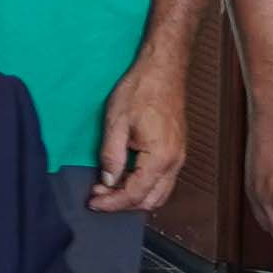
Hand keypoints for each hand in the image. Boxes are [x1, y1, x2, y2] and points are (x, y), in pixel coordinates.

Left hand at [83, 48, 191, 213]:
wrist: (163, 70)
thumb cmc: (141, 90)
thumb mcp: (116, 123)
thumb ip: (111, 156)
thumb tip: (108, 181)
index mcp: (160, 157)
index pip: (135, 194)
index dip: (112, 203)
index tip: (93, 203)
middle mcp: (175, 162)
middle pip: (150, 200)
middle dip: (123, 203)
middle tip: (98, 194)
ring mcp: (179, 157)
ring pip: (159, 193)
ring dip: (134, 196)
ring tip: (108, 186)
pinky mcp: (177, 151)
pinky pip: (162, 180)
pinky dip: (143, 185)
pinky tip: (124, 176)